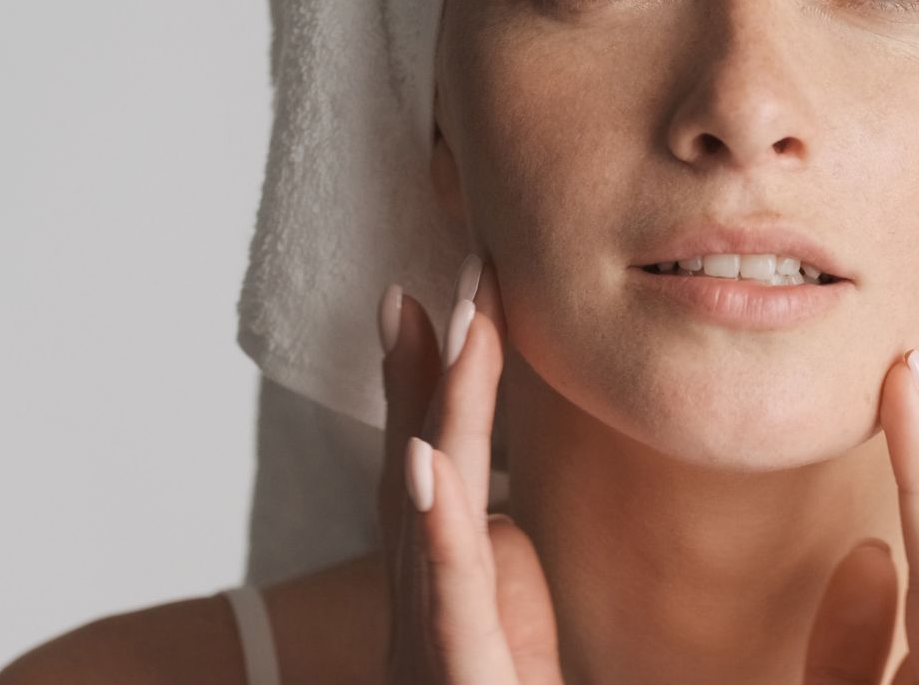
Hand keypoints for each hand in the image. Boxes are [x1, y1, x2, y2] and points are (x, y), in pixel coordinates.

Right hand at [374, 257, 563, 682]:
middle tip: (446, 274)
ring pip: (425, 511)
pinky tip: (429, 456)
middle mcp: (421, 607)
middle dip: (429, 368)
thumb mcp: (501, 640)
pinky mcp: (457, 675)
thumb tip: (488, 505)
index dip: (430, 379)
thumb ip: (490, 569)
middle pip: (418, 466)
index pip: (432, 465)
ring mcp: (429, 641)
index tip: (441, 293)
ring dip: (428, 411)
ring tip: (434, 320)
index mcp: (441, 591)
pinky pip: (445, 594)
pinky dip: (433, 522)